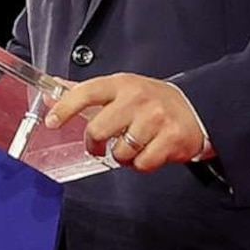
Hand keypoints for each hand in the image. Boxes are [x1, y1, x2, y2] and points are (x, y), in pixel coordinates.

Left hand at [42, 72, 210, 171]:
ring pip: (120, 152)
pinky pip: (142, 164)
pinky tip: (149, 152)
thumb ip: (88, 92)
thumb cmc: (153, 101)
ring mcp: (156, 118)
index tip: (52, 122)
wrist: (197, 108)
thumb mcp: (122, 89)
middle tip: (101, 145)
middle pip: (98, 130)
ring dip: (123, 156)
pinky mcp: (171, 138)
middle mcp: (138, 98)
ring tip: (133, 146)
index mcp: (122, 84)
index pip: (86, 92)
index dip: (65, 108)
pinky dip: (142, 164)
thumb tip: (53, 89)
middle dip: (96, 144)